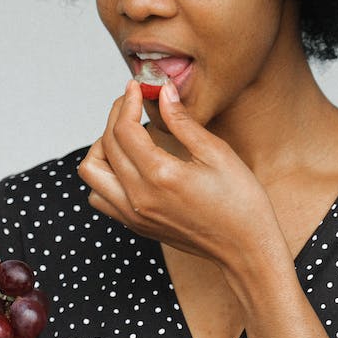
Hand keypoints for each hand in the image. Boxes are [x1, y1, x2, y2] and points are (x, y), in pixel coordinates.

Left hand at [77, 79, 284, 269]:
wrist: (246, 250)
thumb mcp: (217, 153)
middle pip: (105, 146)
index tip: (136, 86)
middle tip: (131, 102)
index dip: (127, 102)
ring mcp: (133, 214)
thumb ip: (183, 121)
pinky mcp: (135, 225)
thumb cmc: (240, 202)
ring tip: (125, 134)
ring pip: (92, 173)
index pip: (124, 129)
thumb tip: (163, 92)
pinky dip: (104, 175)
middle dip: (115, 116)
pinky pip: (100, 197)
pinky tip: (127, 164)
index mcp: (161, 176)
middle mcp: (139, 197)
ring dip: (101, 148)